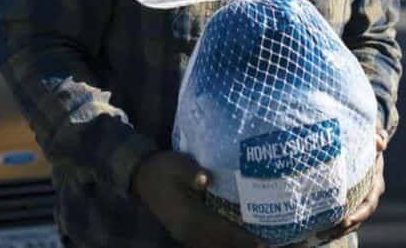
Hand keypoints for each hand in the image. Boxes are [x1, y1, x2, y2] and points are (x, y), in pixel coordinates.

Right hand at [132, 150, 267, 247]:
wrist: (141, 176)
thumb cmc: (162, 168)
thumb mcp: (176, 165)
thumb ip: (191, 173)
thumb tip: (205, 178)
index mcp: (187, 215)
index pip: (218, 230)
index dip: (239, 238)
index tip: (260, 242)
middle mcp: (186, 230)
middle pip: (218, 244)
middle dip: (241, 246)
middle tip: (265, 247)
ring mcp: (184, 233)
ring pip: (211, 246)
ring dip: (231, 247)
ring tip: (254, 247)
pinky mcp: (184, 231)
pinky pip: (205, 243)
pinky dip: (221, 244)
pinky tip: (234, 243)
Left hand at [311, 128, 388, 244]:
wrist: (366, 143)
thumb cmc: (366, 140)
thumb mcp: (371, 137)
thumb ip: (376, 138)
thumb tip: (380, 140)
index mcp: (375, 182)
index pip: (369, 202)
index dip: (360, 213)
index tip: (347, 220)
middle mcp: (369, 194)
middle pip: (359, 216)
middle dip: (345, 226)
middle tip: (328, 233)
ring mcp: (360, 199)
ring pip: (352, 220)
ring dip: (338, 230)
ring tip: (321, 236)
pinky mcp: (351, 200)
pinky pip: (344, 215)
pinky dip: (334, 224)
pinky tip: (317, 229)